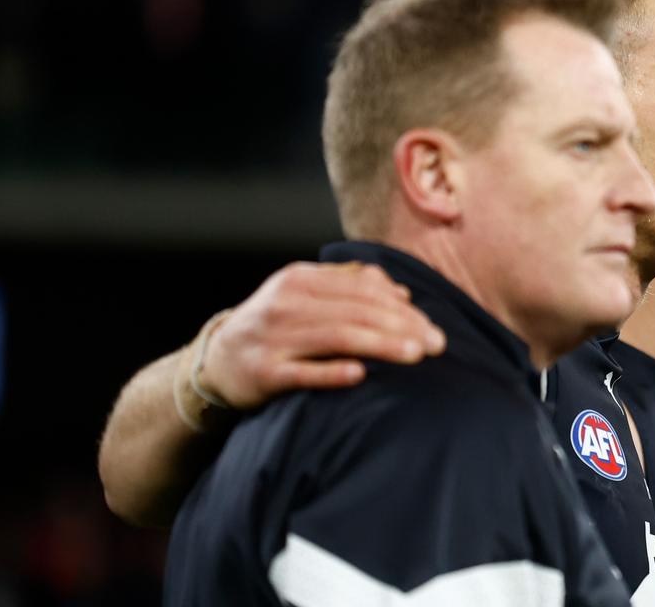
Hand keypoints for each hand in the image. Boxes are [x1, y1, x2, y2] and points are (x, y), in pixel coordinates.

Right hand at [197, 261, 444, 408]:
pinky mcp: (264, 372)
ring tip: (415, 356)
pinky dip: (332, 372)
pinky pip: (302, 372)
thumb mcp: (306, 297)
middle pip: (356, 311)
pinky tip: (360, 375)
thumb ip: (351, 288)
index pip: (363, 289)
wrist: (218, 361)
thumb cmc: (276, 327)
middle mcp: (287, 304)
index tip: (433, 328)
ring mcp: (274, 338)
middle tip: (436, 345)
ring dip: (380, 345)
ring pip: (336, 337)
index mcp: (301, 280)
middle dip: (402, 327)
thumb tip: (402, 294)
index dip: (403, 308)